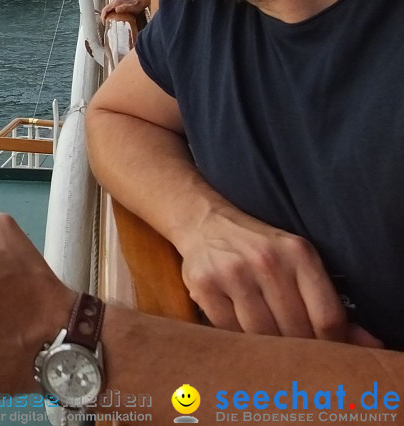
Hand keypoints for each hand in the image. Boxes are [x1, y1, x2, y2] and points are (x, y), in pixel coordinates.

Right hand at [100, 0, 146, 22]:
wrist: (140, 3)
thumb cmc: (136, 6)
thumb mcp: (131, 8)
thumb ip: (124, 8)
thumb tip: (116, 9)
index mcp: (115, 3)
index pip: (105, 10)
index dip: (103, 16)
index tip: (104, 22)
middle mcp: (115, 3)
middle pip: (105, 10)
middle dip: (103, 17)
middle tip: (104, 24)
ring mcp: (116, 4)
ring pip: (107, 10)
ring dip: (105, 16)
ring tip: (106, 22)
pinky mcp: (118, 6)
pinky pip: (110, 11)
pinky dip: (108, 15)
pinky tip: (111, 19)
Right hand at [176, 206, 378, 343]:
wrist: (204, 222)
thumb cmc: (260, 249)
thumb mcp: (297, 261)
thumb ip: (328, 301)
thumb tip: (368, 343)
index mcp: (298, 253)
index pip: (327, 318)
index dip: (332, 344)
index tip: (326, 352)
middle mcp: (266, 261)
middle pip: (295, 331)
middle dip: (297, 346)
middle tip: (292, 346)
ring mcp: (232, 273)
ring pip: (261, 335)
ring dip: (265, 344)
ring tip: (265, 335)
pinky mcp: (204, 284)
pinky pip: (230, 331)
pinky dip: (237, 335)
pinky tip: (238, 322)